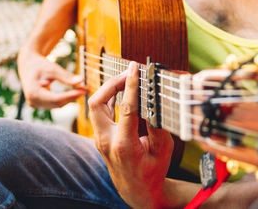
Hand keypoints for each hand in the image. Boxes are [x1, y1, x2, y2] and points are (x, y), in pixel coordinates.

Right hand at [17, 51, 86, 107]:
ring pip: (57, 104)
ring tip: (83, 90)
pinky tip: (76, 92)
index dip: (71, 96)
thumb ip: (66, 76)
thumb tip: (81, 80)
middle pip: (57, 103)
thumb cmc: (40, 64)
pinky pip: (54, 103)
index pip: (56, 99)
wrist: (28, 64)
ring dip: (70, 98)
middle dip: (73, 97)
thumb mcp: (53, 68)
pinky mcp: (39, 104)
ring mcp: (35, 104)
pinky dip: (65, 98)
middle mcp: (33, 101)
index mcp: (34, 93)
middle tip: (86, 89)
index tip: (84, 90)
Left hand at [88, 62, 174, 208]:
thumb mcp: (162, 149)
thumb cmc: (151, 171)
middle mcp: (106, 140)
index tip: (134, 68)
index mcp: (123, 145)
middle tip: (129, 73)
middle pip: (97, 102)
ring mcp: (100, 138)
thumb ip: (157, 124)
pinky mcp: (100, 135)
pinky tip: (121, 90)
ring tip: (127, 79)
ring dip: (109, 89)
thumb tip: (153, 99)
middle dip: (112, 83)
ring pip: (95, 105)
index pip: (125, 108)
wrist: (136, 190)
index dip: (130, 85)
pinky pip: (100, 111)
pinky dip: (109, 97)